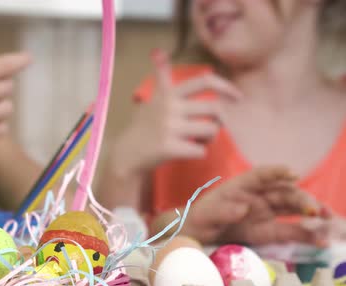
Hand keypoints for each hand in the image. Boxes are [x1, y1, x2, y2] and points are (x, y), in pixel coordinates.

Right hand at [115, 49, 242, 173]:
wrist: (129, 153)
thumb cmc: (146, 125)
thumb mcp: (154, 98)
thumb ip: (162, 76)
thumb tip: (157, 50)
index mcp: (169, 94)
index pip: (204, 81)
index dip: (225, 87)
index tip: (238, 97)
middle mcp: (169, 108)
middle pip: (215, 109)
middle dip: (218, 121)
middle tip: (209, 128)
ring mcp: (168, 128)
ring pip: (211, 130)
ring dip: (209, 138)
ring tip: (196, 140)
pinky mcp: (169, 148)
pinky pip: (201, 150)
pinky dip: (198, 152)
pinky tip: (187, 152)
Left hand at [183, 166, 325, 244]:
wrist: (198, 235)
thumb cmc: (201, 219)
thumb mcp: (205, 215)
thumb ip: (223, 211)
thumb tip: (243, 209)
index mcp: (242, 186)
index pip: (261, 175)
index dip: (277, 173)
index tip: (292, 174)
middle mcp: (258, 196)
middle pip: (284, 193)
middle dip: (301, 199)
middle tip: (315, 210)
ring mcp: (266, 212)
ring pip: (294, 209)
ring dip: (312, 214)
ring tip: (329, 221)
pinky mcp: (269, 230)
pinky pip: (291, 231)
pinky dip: (307, 235)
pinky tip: (322, 240)